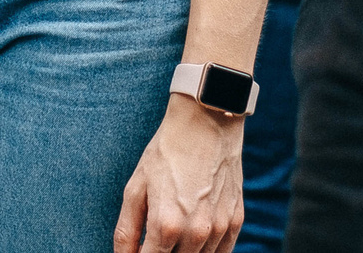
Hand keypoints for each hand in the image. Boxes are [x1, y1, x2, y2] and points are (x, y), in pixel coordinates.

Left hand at [115, 94, 243, 252]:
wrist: (205, 123)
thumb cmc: (166, 153)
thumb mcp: (135, 188)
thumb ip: (126, 232)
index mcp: (165, 226)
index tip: (140, 250)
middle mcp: (194, 233)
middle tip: (157, 234)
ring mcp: (218, 229)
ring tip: (174, 228)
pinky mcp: (235, 221)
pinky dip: (206, 251)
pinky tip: (195, 236)